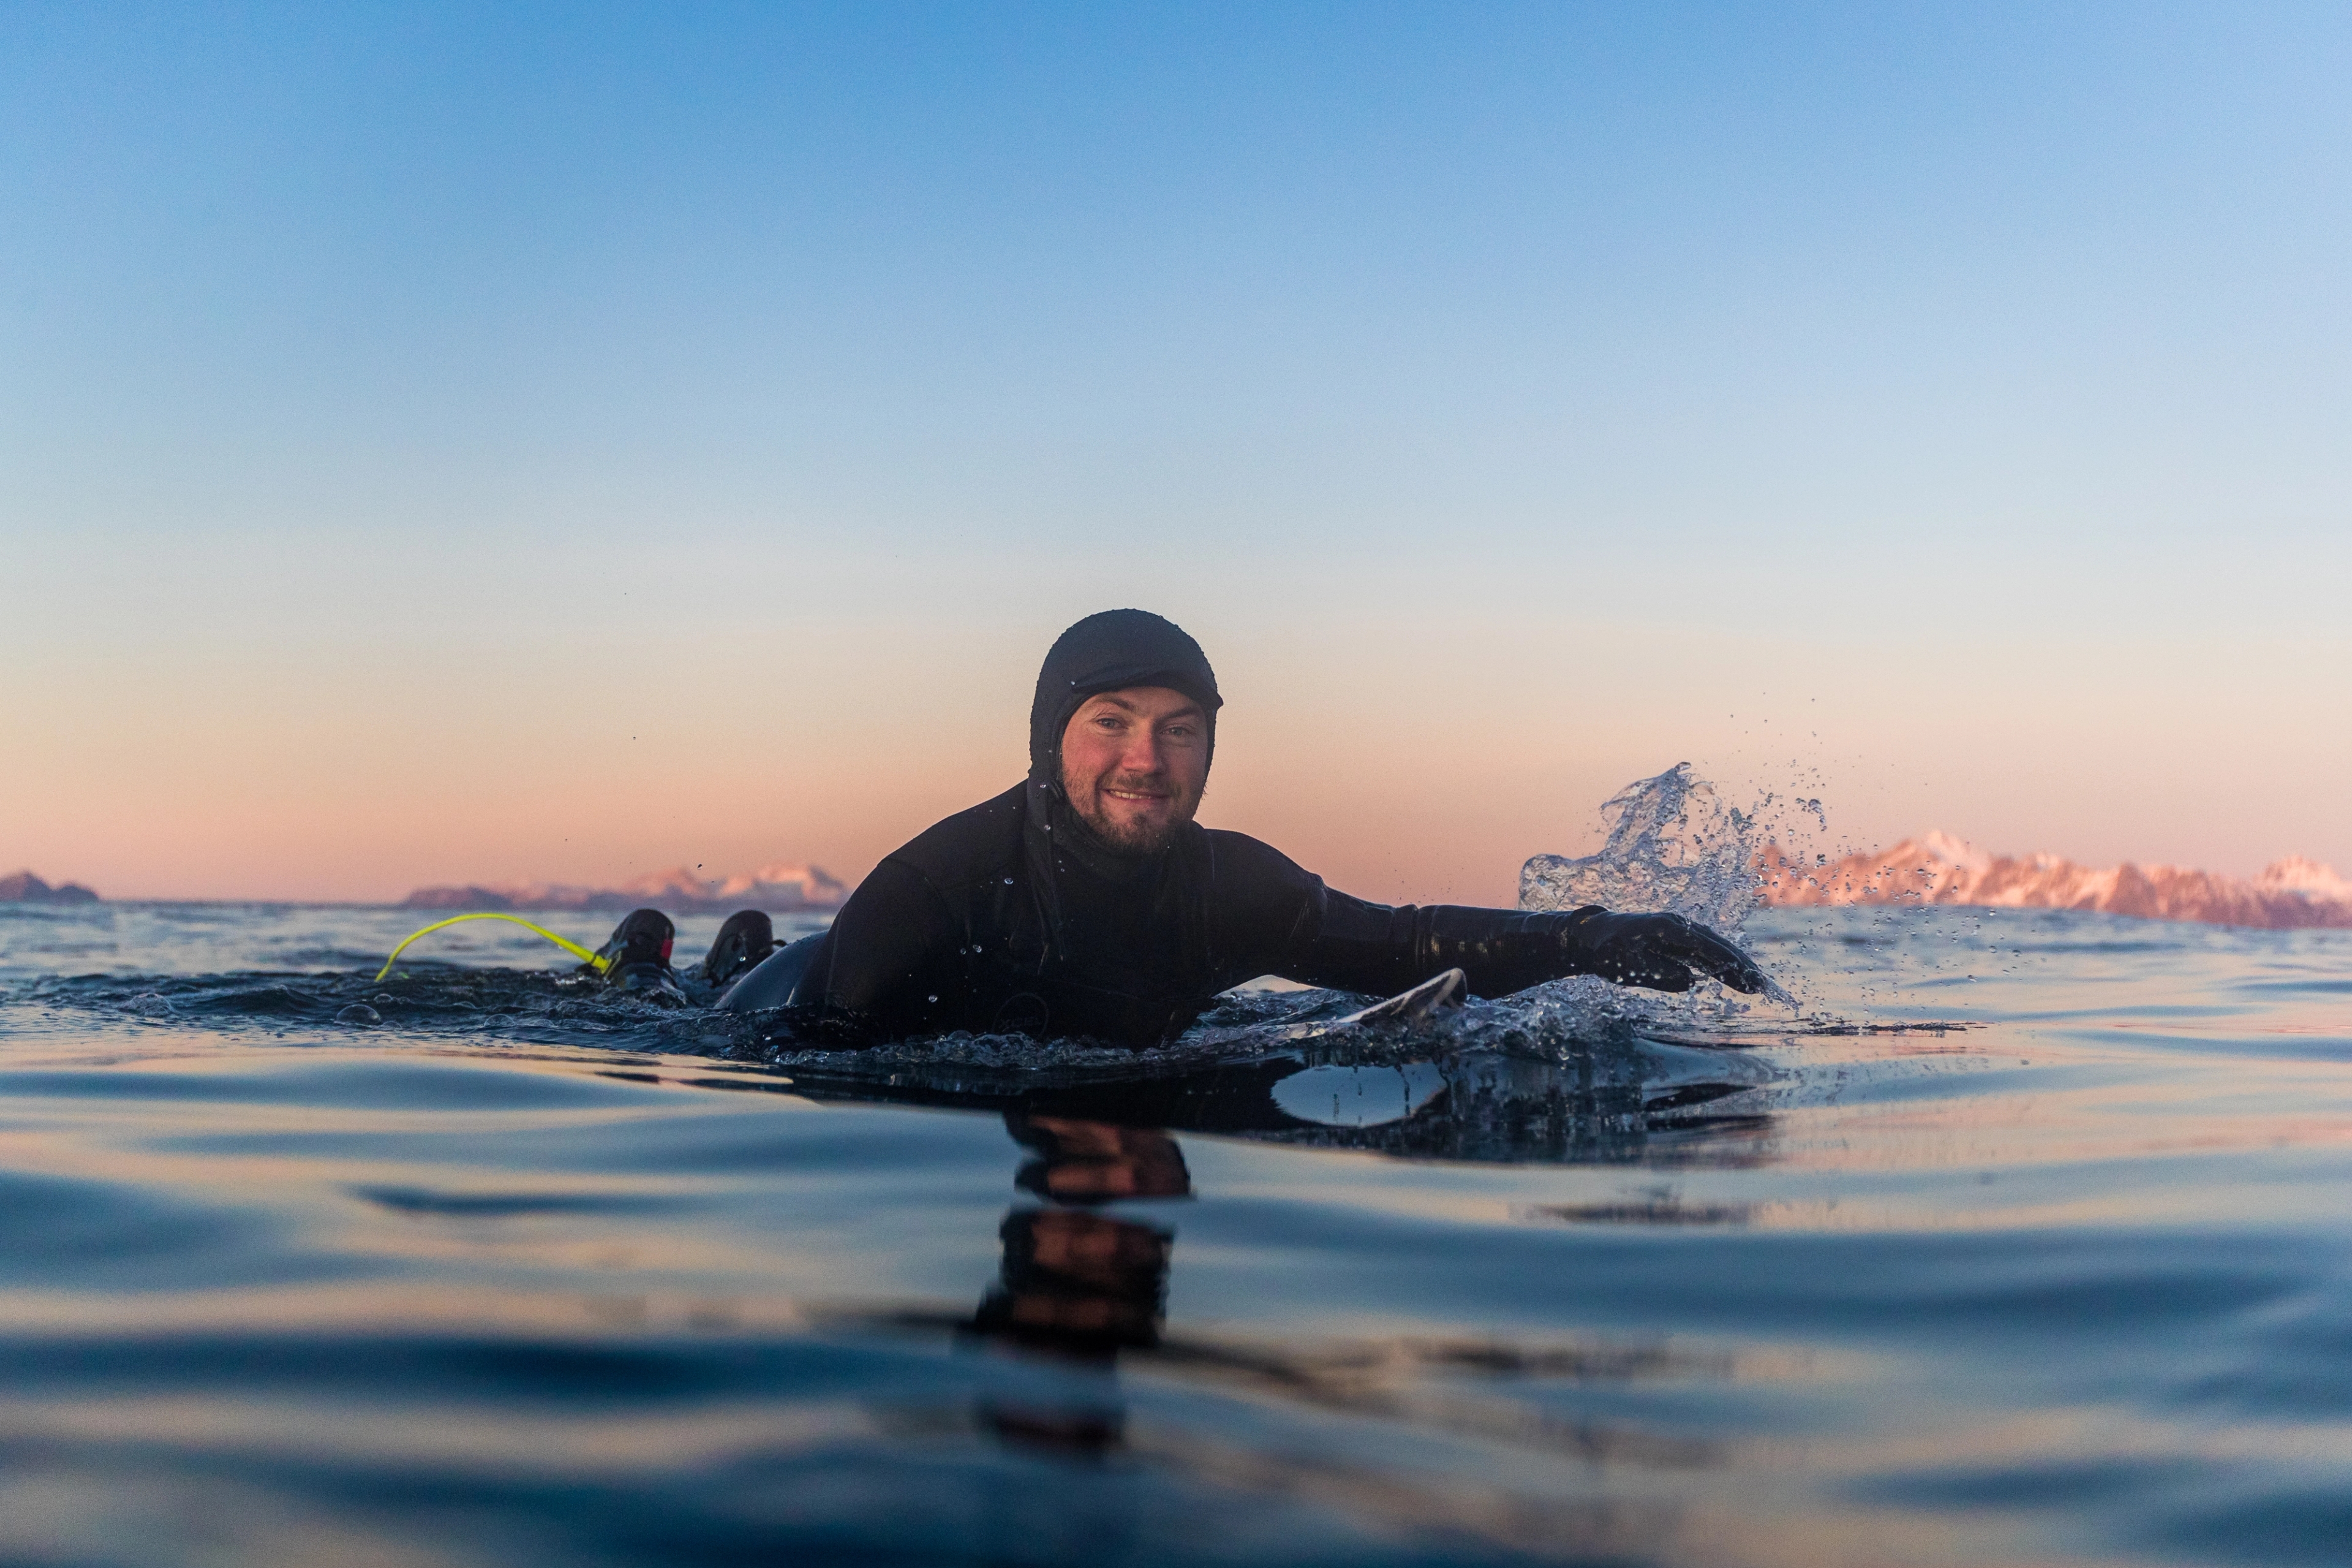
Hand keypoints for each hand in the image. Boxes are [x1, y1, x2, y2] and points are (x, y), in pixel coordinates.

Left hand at [1569, 911, 1767, 993]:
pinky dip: (1720, 964)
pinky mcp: (1675, 940)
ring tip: (1756, 985)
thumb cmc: (1608, 954)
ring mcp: (1677, 931)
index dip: (1732, 965)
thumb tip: (1690, 980)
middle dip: (1742, 965)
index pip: (1708, 948)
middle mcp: (1677, 925)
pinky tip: (1734, 977)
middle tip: (1764, 986)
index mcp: (1668, 929)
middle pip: (1717, 945)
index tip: (1752, 980)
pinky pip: (1703, 952)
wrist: (1590, 939)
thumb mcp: (1631, 969)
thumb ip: (1661, 975)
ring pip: (1713, 948)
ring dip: (1734, 965)